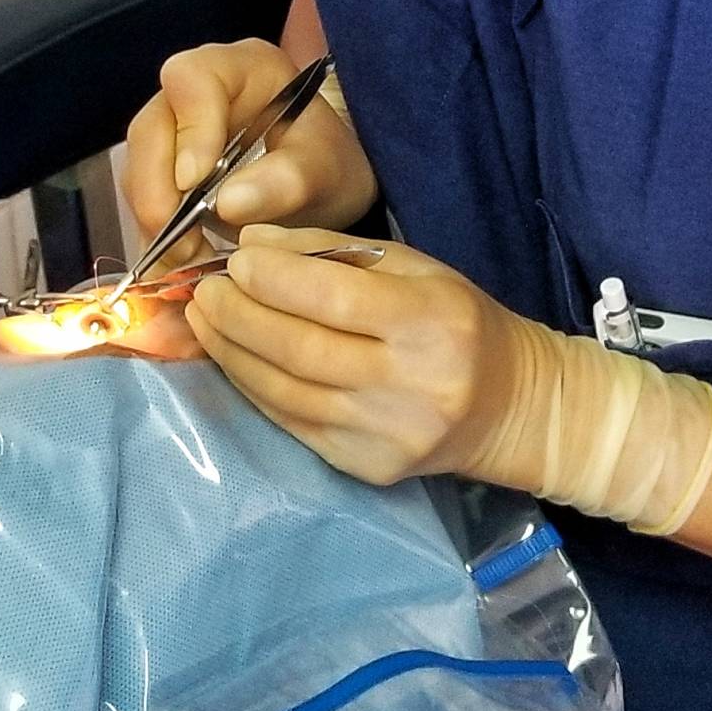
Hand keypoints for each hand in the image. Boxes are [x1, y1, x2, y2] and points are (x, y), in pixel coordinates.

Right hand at [122, 40, 378, 244]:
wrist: (325, 185)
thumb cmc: (330, 163)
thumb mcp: (327, 172)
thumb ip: (289, 180)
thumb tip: (228, 204)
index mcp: (242, 68)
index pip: (192, 79)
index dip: (188, 130)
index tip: (196, 183)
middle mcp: (196, 92)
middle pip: (151, 129)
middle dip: (158, 192)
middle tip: (185, 245)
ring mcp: (174, 131)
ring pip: (139, 168)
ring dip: (156, 220)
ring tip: (190, 261)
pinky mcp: (164, 170)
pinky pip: (144, 200)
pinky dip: (157, 236)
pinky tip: (180, 264)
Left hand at [184, 225, 547, 487]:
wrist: (507, 406)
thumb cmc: (455, 321)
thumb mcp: (413, 267)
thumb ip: (332, 251)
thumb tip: (251, 242)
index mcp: (430, 322)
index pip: (335, 299)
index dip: (274, 279)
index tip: (235, 260)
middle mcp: (409, 384)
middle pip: (300, 349)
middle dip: (239, 316)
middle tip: (204, 290)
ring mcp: (386, 435)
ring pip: (286, 392)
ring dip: (233, 353)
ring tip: (204, 320)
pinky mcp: (366, 467)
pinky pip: (293, 423)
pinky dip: (254, 388)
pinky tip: (233, 359)